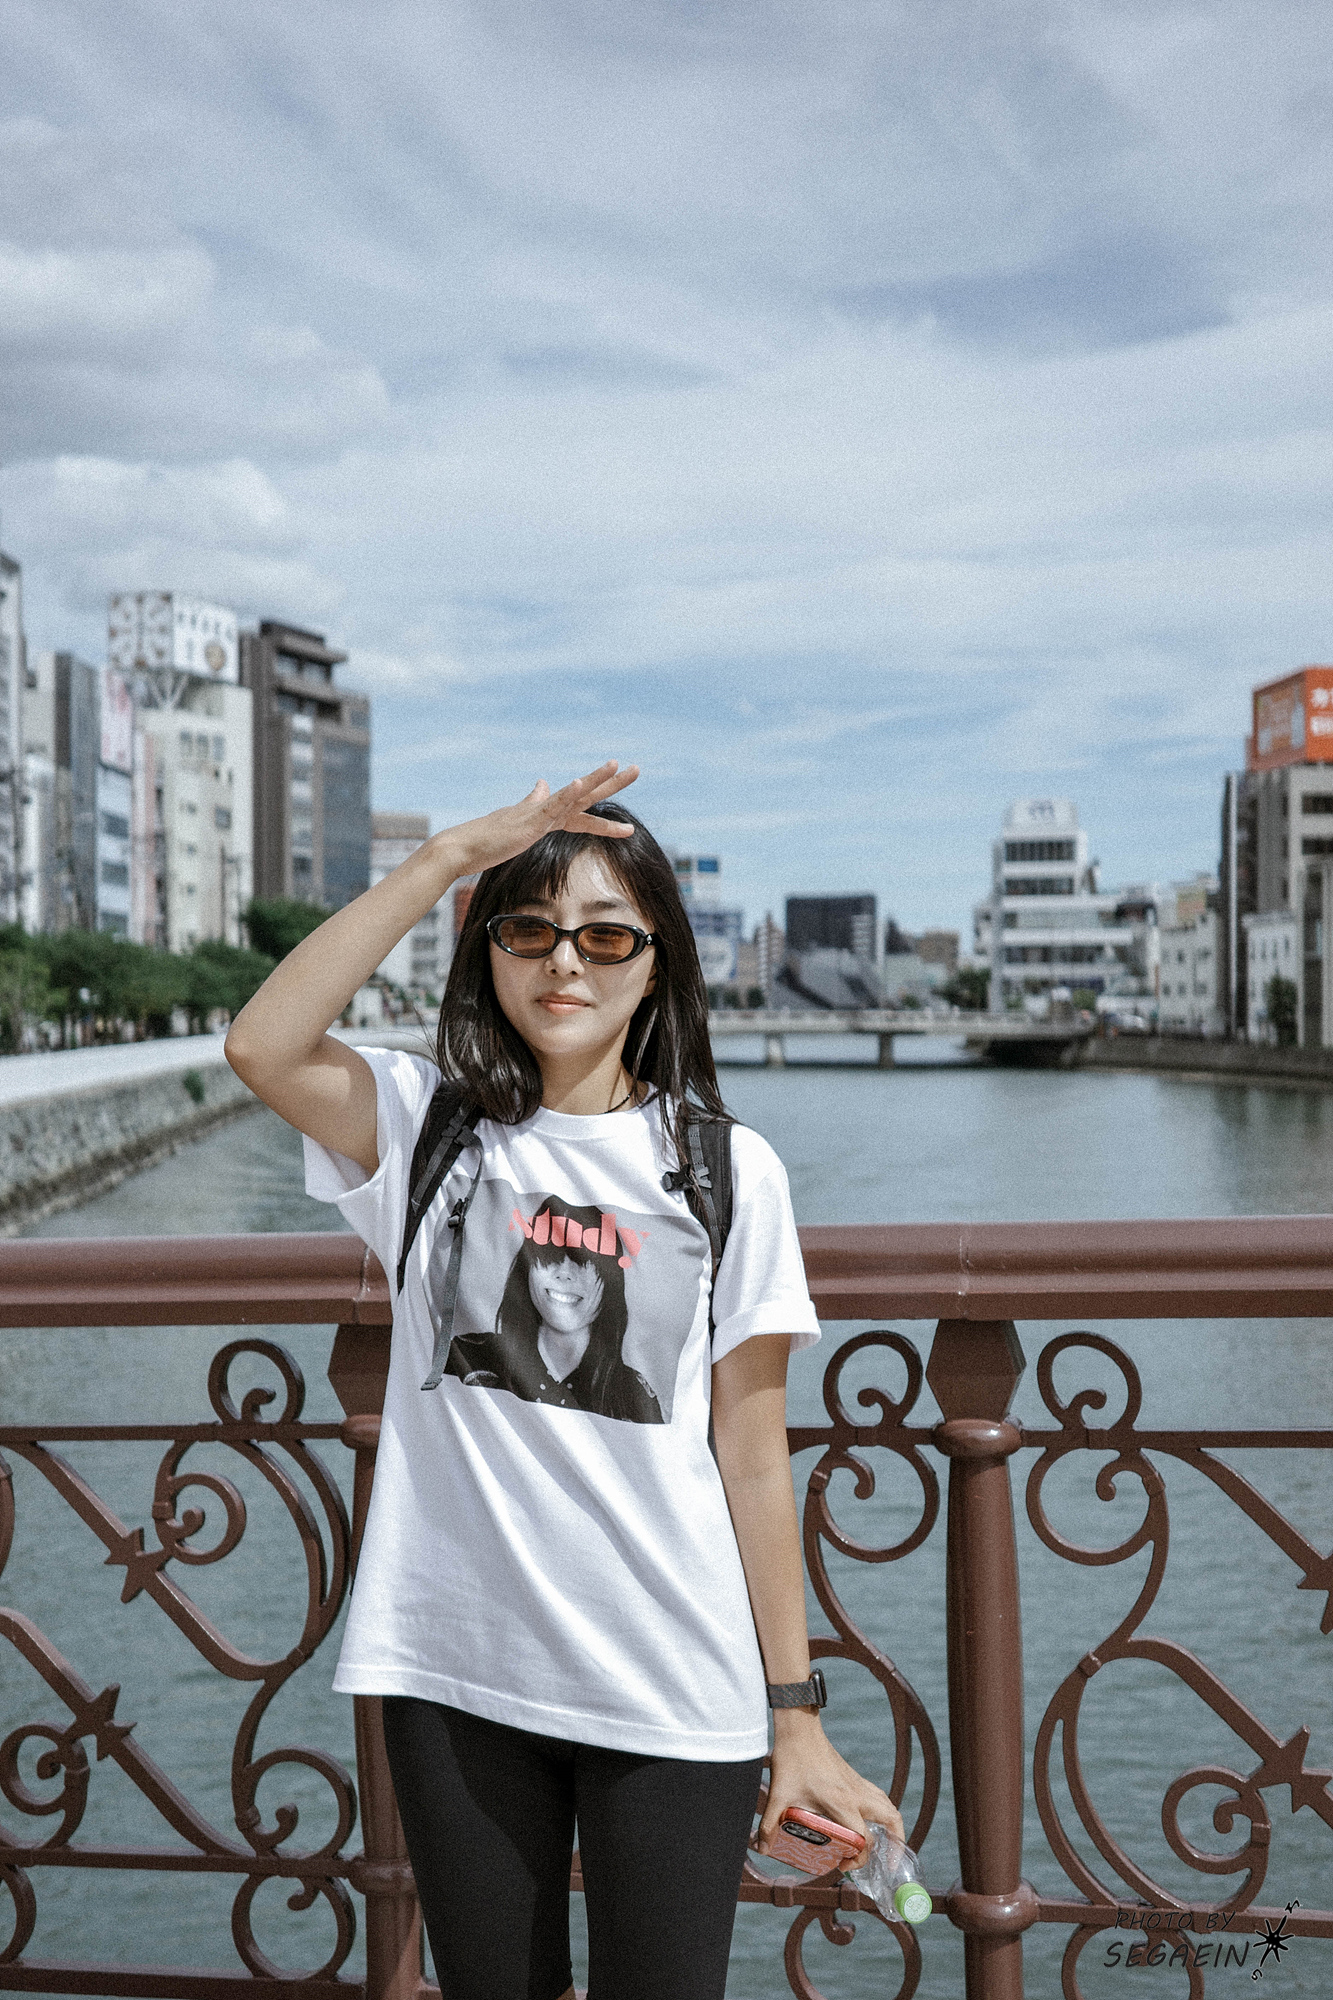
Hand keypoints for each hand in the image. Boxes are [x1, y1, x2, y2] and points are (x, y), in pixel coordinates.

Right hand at [439, 762, 639, 879]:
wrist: (463, 848)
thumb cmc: (488, 839)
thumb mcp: (519, 820)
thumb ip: (533, 802)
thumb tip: (542, 784)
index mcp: (547, 815)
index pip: (582, 810)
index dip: (604, 806)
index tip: (625, 804)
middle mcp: (546, 810)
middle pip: (586, 795)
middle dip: (612, 782)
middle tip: (637, 768)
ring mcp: (538, 815)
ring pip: (573, 795)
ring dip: (595, 780)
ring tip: (616, 764)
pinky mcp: (528, 822)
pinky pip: (550, 806)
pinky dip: (566, 794)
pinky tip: (580, 782)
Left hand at [757, 1715, 903, 1854]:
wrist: (799, 1729)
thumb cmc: (791, 1760)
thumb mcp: (778, 1796)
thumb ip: (769, 1824)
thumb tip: (760, 1848)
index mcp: (842, 1803)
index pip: (864, 1839)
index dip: (859, 1859)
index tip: (843, 1865)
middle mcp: (857, 1794)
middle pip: (892, 1820)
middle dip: (895, 1845)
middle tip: (886, 1864)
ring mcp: (858, 1784)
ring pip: (889, 1807)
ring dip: (892, 1827)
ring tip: (885, 1846)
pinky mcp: (855, 1777)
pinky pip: (878, 1797)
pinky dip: (882, 1812)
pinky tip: (868, 1821)